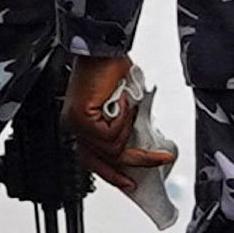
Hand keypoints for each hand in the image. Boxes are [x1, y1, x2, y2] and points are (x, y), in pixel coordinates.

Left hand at [65, 52, 172, 204]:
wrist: (103, 49)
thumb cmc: (111, 69)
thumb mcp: (123, 106)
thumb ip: (126, 126)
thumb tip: (142, 143)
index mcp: (83, 126)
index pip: (94, 161)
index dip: (113, 174)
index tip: (130, 183)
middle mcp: (75, 128)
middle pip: (103, 162)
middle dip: (134, 165)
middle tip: (158, 162)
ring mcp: (77, 125)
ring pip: (112, 150)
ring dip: (129, 129)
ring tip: (132, 107)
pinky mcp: (82, 119)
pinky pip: (111, 135)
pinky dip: (124, 119)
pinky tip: (123, 102)